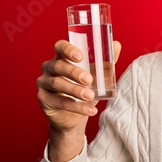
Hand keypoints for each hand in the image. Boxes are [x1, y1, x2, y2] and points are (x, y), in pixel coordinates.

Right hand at [36, 39, 120, 161]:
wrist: (74, 116)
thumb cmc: (84, 89)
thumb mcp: (96, 75)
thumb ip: (105, 61)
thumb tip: (117, 45)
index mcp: (61, 57)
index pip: (60, 47)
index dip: (68, 49)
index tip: (80, 57)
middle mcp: (49, 68)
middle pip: (58, 65)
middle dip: (74, 72)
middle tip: (89, 80)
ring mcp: (44, 83)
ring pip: (57, 83)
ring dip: (75, 90)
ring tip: (90, 96)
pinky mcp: (44, 100)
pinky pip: (59, 102)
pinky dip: (77, 107)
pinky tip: (91, 110)